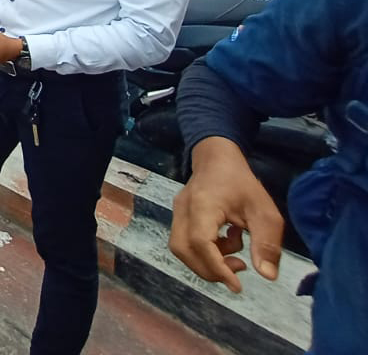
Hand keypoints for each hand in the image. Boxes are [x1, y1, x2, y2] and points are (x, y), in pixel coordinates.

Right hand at [169, 137, 283, 292]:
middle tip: (238, 270)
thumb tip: (267, 276)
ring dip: (206, 261)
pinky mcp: (178, 216)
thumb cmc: (242, 183)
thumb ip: (266, 242)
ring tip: (233, 256)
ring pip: (180, 248)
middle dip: (209, 269)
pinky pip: (184, 242)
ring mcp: (177, 212)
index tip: (237, 286)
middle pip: (183, 249)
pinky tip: (225, 244)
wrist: (217, 158)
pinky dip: (204, 252)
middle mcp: (183, 209)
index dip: (216, 267)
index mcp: (203, 205)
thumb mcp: (264, 211)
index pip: (200, 242)